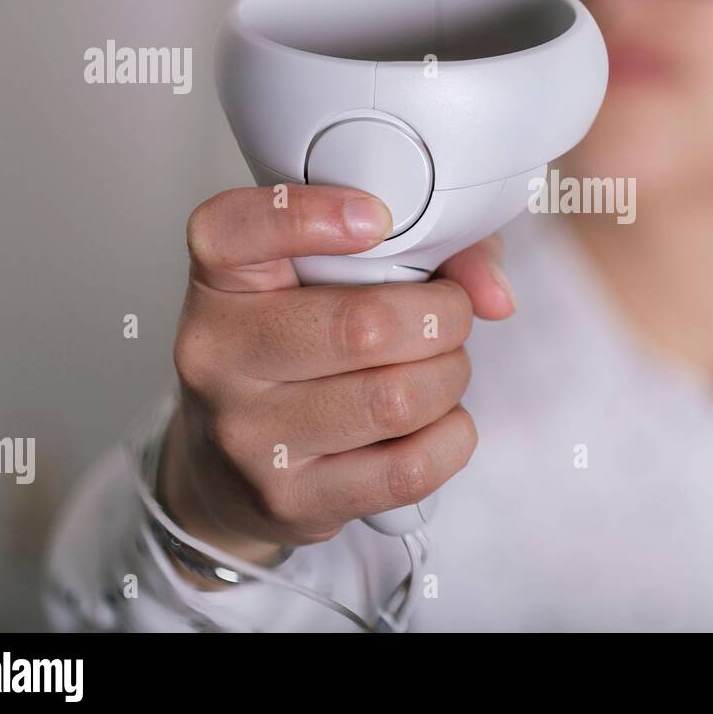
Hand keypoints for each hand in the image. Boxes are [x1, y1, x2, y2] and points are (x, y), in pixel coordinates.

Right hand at [157, 184, 513, 583]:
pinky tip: (436, 421)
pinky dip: (450, 437)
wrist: (229, 466)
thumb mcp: (336, 276)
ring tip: (440, 368)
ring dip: (448, 378)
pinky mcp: (291, 498)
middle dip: (441, 316)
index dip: (308, 215)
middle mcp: (218, 357)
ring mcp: (248, 436)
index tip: (376, 218)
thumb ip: (431, 249)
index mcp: (221, 284)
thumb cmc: (303, 345)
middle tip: (448, 316)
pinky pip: (408, 468)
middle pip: (363, 326)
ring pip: (394, 399)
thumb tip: (495, 294)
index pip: (233, 232)